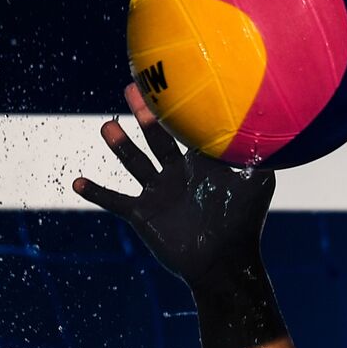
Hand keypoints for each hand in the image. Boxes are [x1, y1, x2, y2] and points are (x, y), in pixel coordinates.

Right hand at [73, 84, 274, 292]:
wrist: (224, 264)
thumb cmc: (243, 226)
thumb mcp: (256, 187)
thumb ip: (258, 157)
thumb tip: (269, 128)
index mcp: (201, 164)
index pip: (185, 130)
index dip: (176, 109)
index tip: (167, 83)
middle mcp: (177, 173)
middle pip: (156, 137)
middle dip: (145, 114)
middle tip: (132, 88)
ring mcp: (158, 192)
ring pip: (134, 162)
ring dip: (120, 145)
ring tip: (107, 125)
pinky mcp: (142, 214)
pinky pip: (114, 200)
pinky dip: (97, 192)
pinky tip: (78, 181)